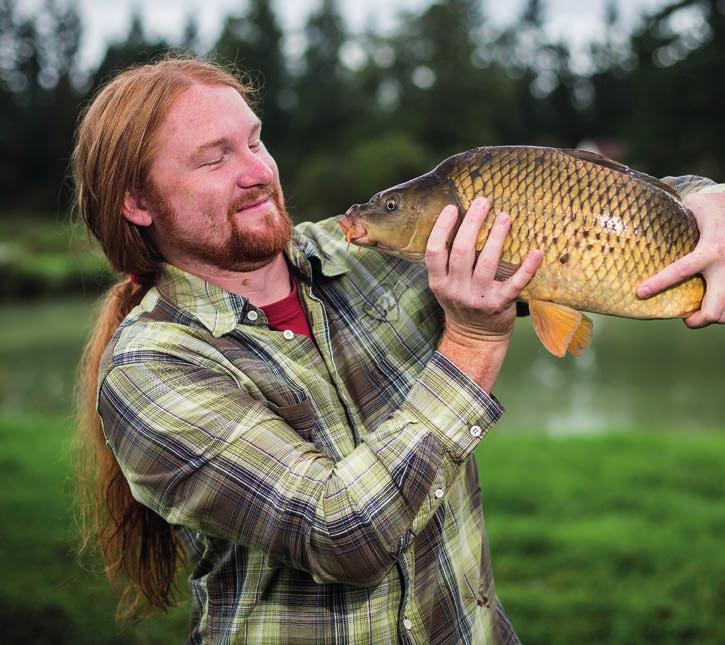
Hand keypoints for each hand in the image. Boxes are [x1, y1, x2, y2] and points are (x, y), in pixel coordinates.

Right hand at [425, 197, 542, 343]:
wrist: (473, 339)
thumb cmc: (461, 302)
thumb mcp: (445, 285)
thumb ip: (447, 262)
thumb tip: (461, 221)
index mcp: (438, 282)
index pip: (434, 251)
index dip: (442, 228)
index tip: (452, 208)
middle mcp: (455, 290)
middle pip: (462, 252)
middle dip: (472, 224)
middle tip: (483, 202)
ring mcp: (477, 299)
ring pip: (486, 264)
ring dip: (496, 238)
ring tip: (504, 217)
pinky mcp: (499, 306)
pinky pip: (515, 284)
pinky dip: (527, 268)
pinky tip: (536, 252)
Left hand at [637, 192, 724, 326]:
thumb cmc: (714, 207)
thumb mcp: (694, 206)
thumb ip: (673, 219)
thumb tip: (641, 222)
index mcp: (711, 248)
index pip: (681, 270)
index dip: (659, 283)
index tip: (640, 293)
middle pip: (713, 308)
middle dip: (698, 320)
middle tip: (687, 319)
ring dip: (713, 316)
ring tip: (700, 313)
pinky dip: (724, 309)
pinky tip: (716, 305)